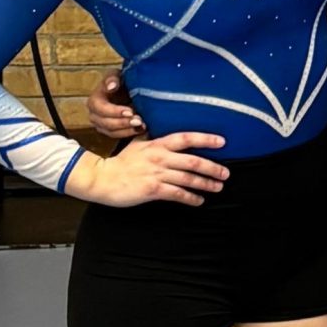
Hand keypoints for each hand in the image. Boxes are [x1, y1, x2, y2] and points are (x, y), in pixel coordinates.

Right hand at [80, 130, 227, 207]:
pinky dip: (191, 198)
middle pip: (193, 161)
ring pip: (188, 179)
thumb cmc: (121, 161)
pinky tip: (199, 200)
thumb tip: (160, 126)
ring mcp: (157, 174)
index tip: (222, 142)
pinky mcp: (152, 190)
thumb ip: (153, 137)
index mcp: (158, 144)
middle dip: (212, 168)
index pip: (186, 138)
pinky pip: (177, 194)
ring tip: (218, 187)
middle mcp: (160, 158)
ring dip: (206, 184)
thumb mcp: (138, 143)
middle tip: (225, 173)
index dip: (205, 139)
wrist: (102, 178)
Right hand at [85, 70, 144, 140]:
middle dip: (122, 123)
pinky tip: (142, 129)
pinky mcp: (110, 130)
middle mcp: (95, 114)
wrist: (128, 88)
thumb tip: (111, 86)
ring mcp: (102, 124)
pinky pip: (118, 135)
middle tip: (139, 120)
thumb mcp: (117, 75)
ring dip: (127, 130)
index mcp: (95, 100)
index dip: (114, 111)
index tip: (130, 111)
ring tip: (142, 125)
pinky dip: (130, 133)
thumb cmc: (121, 80)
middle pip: (105, 123)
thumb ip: (113, 78)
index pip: (100, 108)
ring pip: (111, 132)